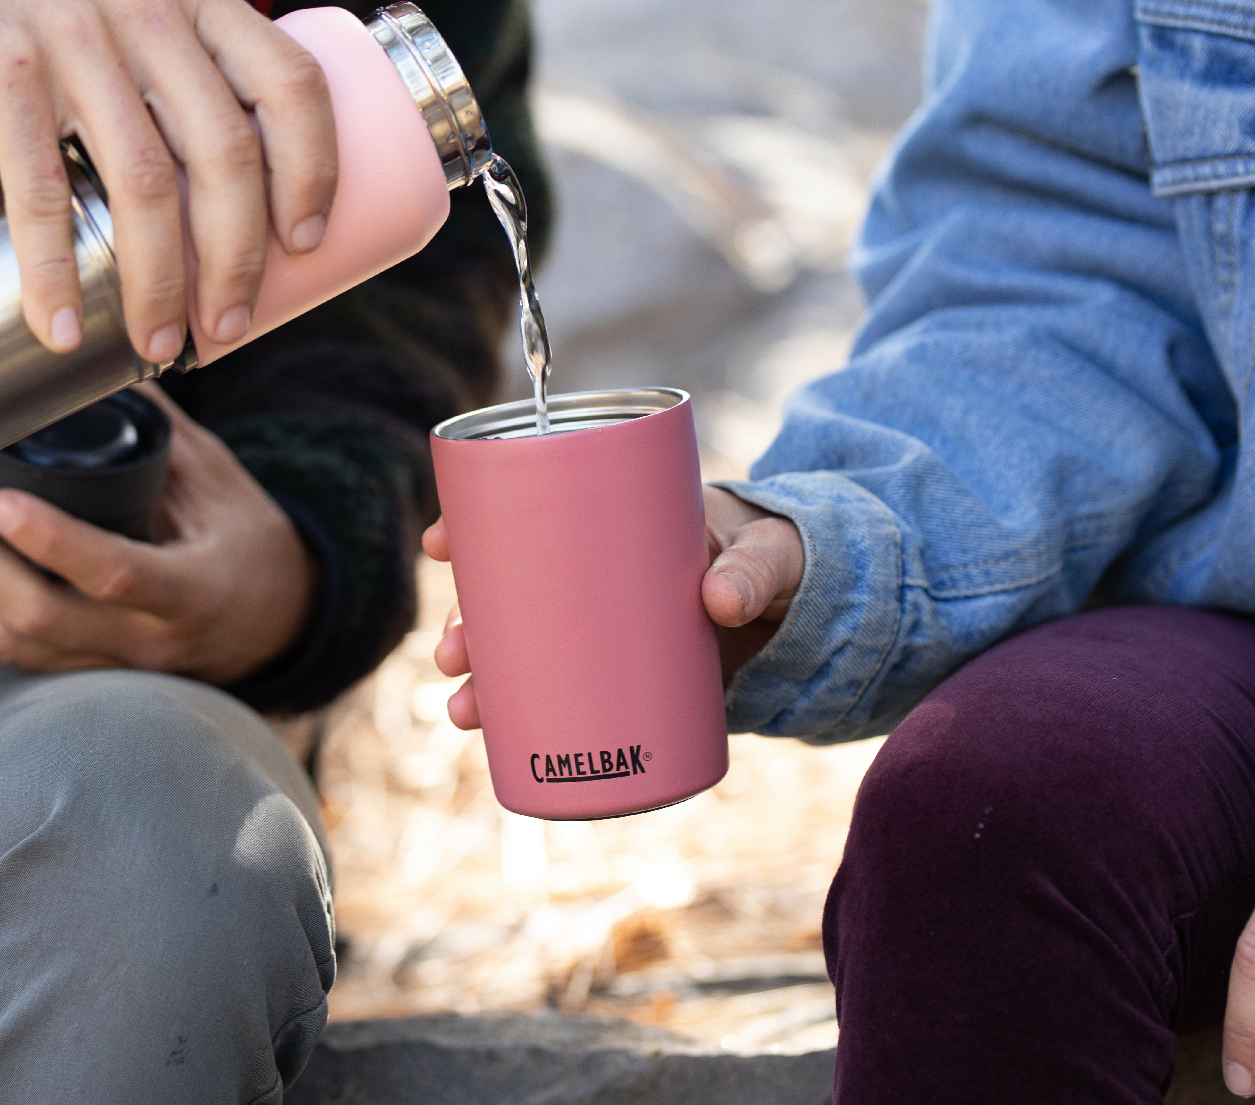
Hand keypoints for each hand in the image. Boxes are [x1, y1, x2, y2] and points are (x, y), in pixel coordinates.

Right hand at [0, 0, 338, 362]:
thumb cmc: (24, 16)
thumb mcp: (126, 10)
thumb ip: (181, 73)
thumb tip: (238, 206)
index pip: (291, 82)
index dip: (314, 169)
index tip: (308, 242)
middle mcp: (146, 8)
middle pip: (226, 152)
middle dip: (237, 258)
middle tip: (228, 326)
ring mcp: (74, 38)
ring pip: (145, 184)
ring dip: (158, 283)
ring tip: (158, 344)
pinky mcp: (1, 72)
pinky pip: (43, 193)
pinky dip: (54, 274)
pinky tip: (61, 327)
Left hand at [0, 386, 316, 686]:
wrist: (277, 624)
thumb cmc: (248, 543)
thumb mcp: (221, 481)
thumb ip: (163, 432)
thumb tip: (101, 366)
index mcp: (192, 590)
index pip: (115, 574)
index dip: (52, 542)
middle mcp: (149, 639)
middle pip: (41, 620)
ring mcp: (114, 664)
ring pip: (17, 644)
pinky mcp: (89, 671)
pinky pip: (18, 652)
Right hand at [419, 486, 803, 729]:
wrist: (815, 608)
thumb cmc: (782, 559)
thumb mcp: (772, 552)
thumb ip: (757, 568)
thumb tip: (720, 602)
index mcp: (611, 523)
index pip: (524, 514)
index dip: (472, 528)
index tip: (439, 545)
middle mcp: (593, 578)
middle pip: (508, 595)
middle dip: (465, 627)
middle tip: (452, 655)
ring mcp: (607, 632)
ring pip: (524, 652)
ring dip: (482, 681)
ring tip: (463, 713)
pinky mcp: (627, 678)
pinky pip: (561, 696)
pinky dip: (521, 719)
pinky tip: (491, 739)